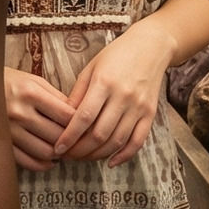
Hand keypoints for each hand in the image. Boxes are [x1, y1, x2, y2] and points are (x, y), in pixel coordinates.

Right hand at [1, 66, 74, 169]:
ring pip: (45, 152)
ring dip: (59, 155)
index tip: (87, 127)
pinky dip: (42, 165)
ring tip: (64, 151)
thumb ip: (56, 97)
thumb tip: (79, 117)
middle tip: (79, 142)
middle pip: (58, 136)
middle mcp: (20, 112)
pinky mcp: (2, 143)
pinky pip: (27, 161)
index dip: (81, 124)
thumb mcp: (33, 81)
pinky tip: (49, 160)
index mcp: (30, 92)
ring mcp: (9, 130)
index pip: (66, 115)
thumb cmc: (9, 81)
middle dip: (72, 141)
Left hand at [53, 24, 168, 164]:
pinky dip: (124, 155)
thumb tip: (63, 120)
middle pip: (100, 134)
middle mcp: (123, 96)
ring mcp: (139, 106)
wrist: (151, 46)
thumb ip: (78, 94)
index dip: (69, 136)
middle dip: (80, 150)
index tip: (57, 148)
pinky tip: (110, 161)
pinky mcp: (150, 114)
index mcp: (104, 82)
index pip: (84, 117)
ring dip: (98, 155)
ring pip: (117, 141)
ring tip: (83, 158)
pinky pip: (138, 140)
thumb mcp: (91, 68)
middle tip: (67, 156)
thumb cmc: (116, 55)